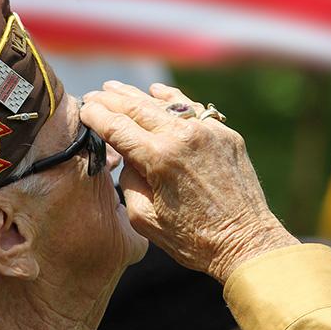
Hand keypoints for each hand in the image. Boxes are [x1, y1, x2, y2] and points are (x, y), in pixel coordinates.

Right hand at [81, 81, 297, 282]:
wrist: (246, 241)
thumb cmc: (193, 238)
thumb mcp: (145, 219)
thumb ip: (128, 181)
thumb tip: (129, 157)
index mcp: (159, 157)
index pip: (117, 127)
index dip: (96, 115)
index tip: (84, 109)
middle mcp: (182, 136)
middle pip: (137, 107)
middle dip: (111, 99)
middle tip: (95, 94)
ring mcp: (207, 131)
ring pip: (165, 104)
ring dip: (138, 95)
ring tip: (117, 88)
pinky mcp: (225, 134)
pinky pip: (193, 109)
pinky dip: (172, 100)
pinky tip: (157, 92)